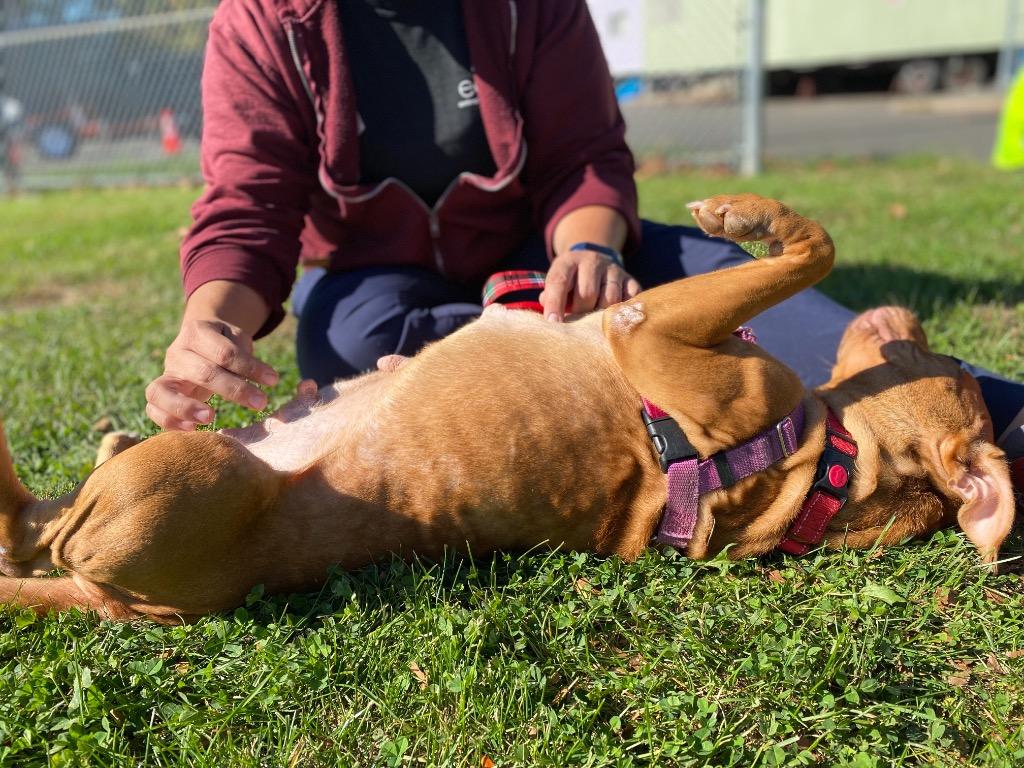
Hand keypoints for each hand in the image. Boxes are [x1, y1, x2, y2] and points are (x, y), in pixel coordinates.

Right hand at [145, 319, 278, 429]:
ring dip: (186, 407)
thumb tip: (265, 378)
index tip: (273, 380)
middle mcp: (177, 352)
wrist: (197, 341)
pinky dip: (168, 420)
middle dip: (235, 390)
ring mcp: (166, 374)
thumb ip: (246, 354)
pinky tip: (192, 430)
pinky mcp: (159, 393)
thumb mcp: (236, 338)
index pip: (225, 353)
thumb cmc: (223, 343)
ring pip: (162, 391)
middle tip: (260, 403)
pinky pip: (153, 409)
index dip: (250, 367)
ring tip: (210, 418)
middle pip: (203, 373)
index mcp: (197, 332)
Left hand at [539, 248, 640, 320]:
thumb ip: (550, 298)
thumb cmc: (570, 282)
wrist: (594, 262)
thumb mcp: (556, 284)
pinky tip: (615, 318)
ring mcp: (613, 270)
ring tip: (594, 321)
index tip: (553, 323)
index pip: (559, 282)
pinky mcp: (630, 280)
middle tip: (577, 323)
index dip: (555, 304)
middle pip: (588, 293)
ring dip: (601, 315)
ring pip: (610, 299)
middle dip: (580, 313)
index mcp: (568, 261)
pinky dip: (622, 312)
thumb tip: (553, 318)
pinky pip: (630, 299)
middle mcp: (592, 261)